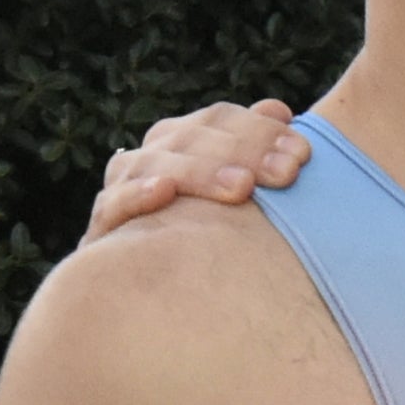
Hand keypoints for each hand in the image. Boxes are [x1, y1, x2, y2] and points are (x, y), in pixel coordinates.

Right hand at [88, 99, 312, 234]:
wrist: (147, 295)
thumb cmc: (209, 236)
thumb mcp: (236, 192)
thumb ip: (254, 149)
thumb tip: (278, 109)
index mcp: (183, 139)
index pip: (219, 117)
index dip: (260, 129)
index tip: (301, 153)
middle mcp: (152, 155)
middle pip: (193, 137)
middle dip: (245, 151)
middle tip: (286, 173)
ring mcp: (122, 186)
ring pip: (157, 164)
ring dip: (201, 172)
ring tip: (242, 187)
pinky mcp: (103, 226)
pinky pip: (114, 204)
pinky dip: (137, 194)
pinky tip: (164, 193)